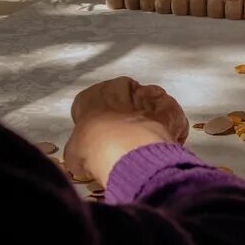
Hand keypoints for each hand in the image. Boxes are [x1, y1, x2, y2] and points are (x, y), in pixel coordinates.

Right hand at [64, 76, 189, 186]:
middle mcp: (120, 87)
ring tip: (145, 148)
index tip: (99, 141)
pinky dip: (170, 131)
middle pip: (123, 101)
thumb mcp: (74, 154)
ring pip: (149, 106)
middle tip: (124, 144)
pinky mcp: (170, 107)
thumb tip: (87, 156)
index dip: (97, 125)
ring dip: (149, 122)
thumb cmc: (92, 150)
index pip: (93, 105)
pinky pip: (170, 118)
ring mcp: (148, 95)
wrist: (125, 151)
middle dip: (125, 118)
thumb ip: (81, 148)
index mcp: (92, 96)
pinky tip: (163, 149)